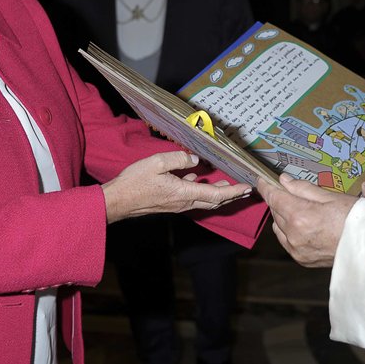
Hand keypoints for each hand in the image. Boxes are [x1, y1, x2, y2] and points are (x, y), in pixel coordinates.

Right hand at [101, 151, 251, 222]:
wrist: (117, 202)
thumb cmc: (134, 183)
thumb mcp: (157, 163)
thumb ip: (178, 159)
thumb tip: (195, 159)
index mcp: (183, 193)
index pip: (216, 194)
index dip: (233, 191)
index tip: (247, 188)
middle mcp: (184, 202)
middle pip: (214, 201)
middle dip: (232, 195)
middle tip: (245, 189)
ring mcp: (177, 205)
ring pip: (204, 200)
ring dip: (219, 194)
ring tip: (229, 186)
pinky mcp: (170, 204)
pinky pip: (192, 198)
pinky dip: (202, 191)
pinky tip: (198, 180)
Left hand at [255, 174, 357, 267]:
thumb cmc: (354, 219)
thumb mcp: (331, 196)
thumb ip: (303, 188)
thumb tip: (283, 181)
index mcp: (300, 216)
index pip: (274, 197)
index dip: (266, 187)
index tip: (262, 180)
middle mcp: (294, 234)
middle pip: (276, 211)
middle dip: (280, 199)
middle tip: (291, 192)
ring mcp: (297, 249)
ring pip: (278, 227)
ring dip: (283, 216)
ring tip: (301, 210)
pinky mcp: (301, 259)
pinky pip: (286, 241)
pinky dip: (289, 232)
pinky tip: (303, 226)